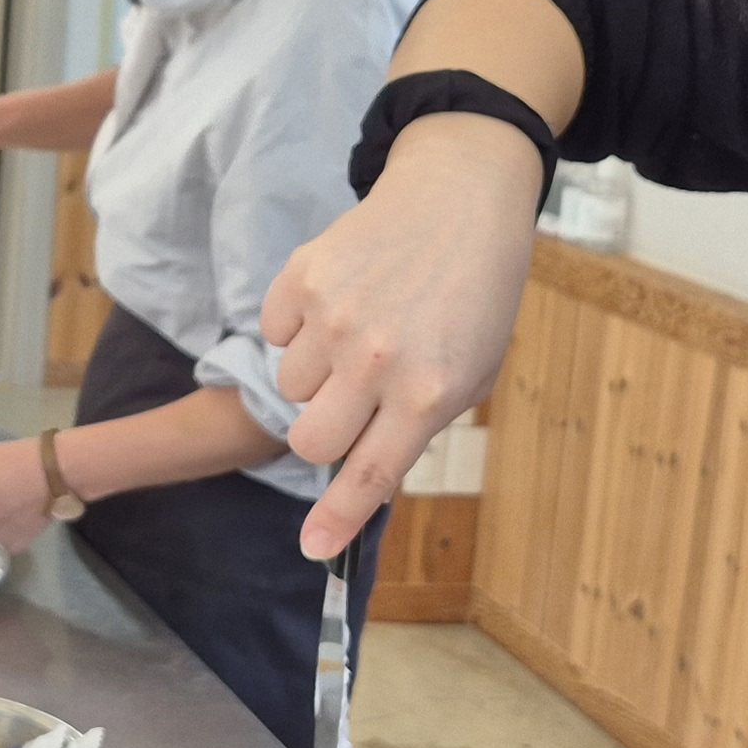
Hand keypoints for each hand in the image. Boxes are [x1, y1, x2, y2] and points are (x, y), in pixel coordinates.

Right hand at [264, 113, 543, 556]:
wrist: (461, 198)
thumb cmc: (474, 295)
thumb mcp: (472, 372)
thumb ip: (417, 425)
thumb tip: (362, 479)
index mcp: (428, 392)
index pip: (368, 475)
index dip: (336, 523)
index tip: (312, 550)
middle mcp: (378, 360)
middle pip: (311, 441)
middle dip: (323, 435)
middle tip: (348, 406)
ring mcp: (335, 317)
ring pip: (289, 386)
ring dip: (316, 374)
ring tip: (358, 332)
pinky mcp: (303, 276)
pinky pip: (274, 332)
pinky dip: (298, 327)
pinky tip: (341, 299)